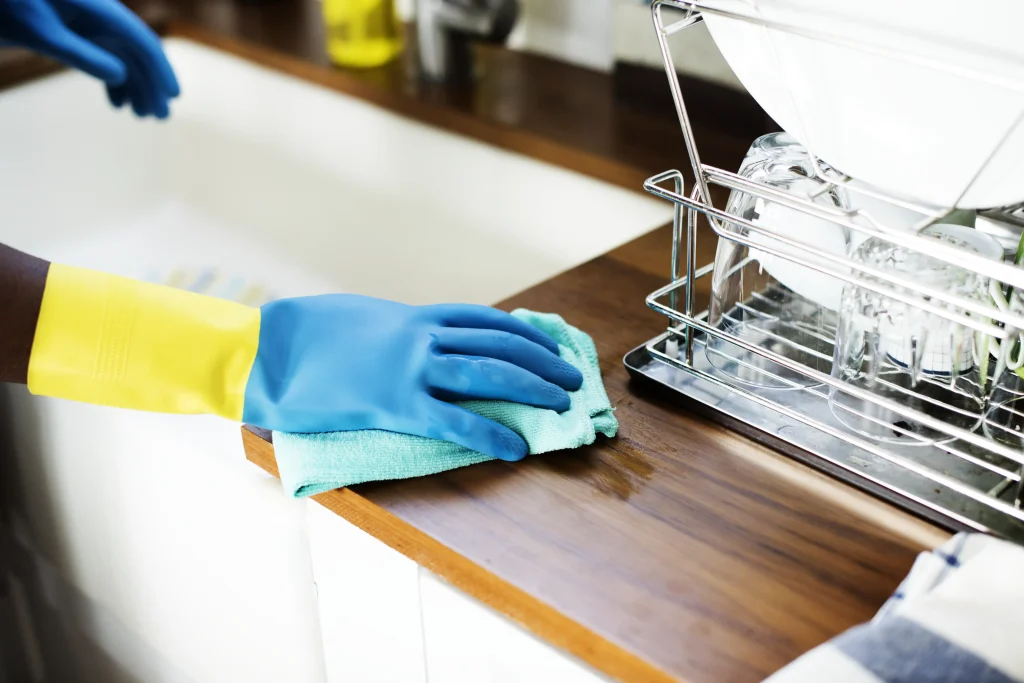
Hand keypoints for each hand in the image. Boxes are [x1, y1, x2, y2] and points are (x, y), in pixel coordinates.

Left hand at [0, 0, 178, 117]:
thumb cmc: (10, 6)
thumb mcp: (42, 34)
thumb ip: (82, 55)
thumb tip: (121, 76)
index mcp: (100, 9)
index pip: (142, 41)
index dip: (161, 70)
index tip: (173, 97)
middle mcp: (101, 15)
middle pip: (137, 52)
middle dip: (150, 84)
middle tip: (158, 116)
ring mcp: (90, 23)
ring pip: (124, 57)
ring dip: (135, 86)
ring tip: (139, 115)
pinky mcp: (77, 29)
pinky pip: (106, 56)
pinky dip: (114, 80)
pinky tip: (117, 103)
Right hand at [242, 295, 584, 460]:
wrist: (267, 349)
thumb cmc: (308, 333)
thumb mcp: (365, 320)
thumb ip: (402, 330)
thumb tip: (425, 341)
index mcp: (416, 316)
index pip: (487, 320)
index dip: (526, 333)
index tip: (551, 344)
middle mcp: (423, 337)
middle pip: (500, 345)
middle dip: (543, 362)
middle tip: (572, 377)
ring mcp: (411, 369)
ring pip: (489, 375)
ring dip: (532, 389)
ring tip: (561, 406)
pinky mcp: (394, 405)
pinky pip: (456, 420)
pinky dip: (492, 433)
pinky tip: (516, 447)